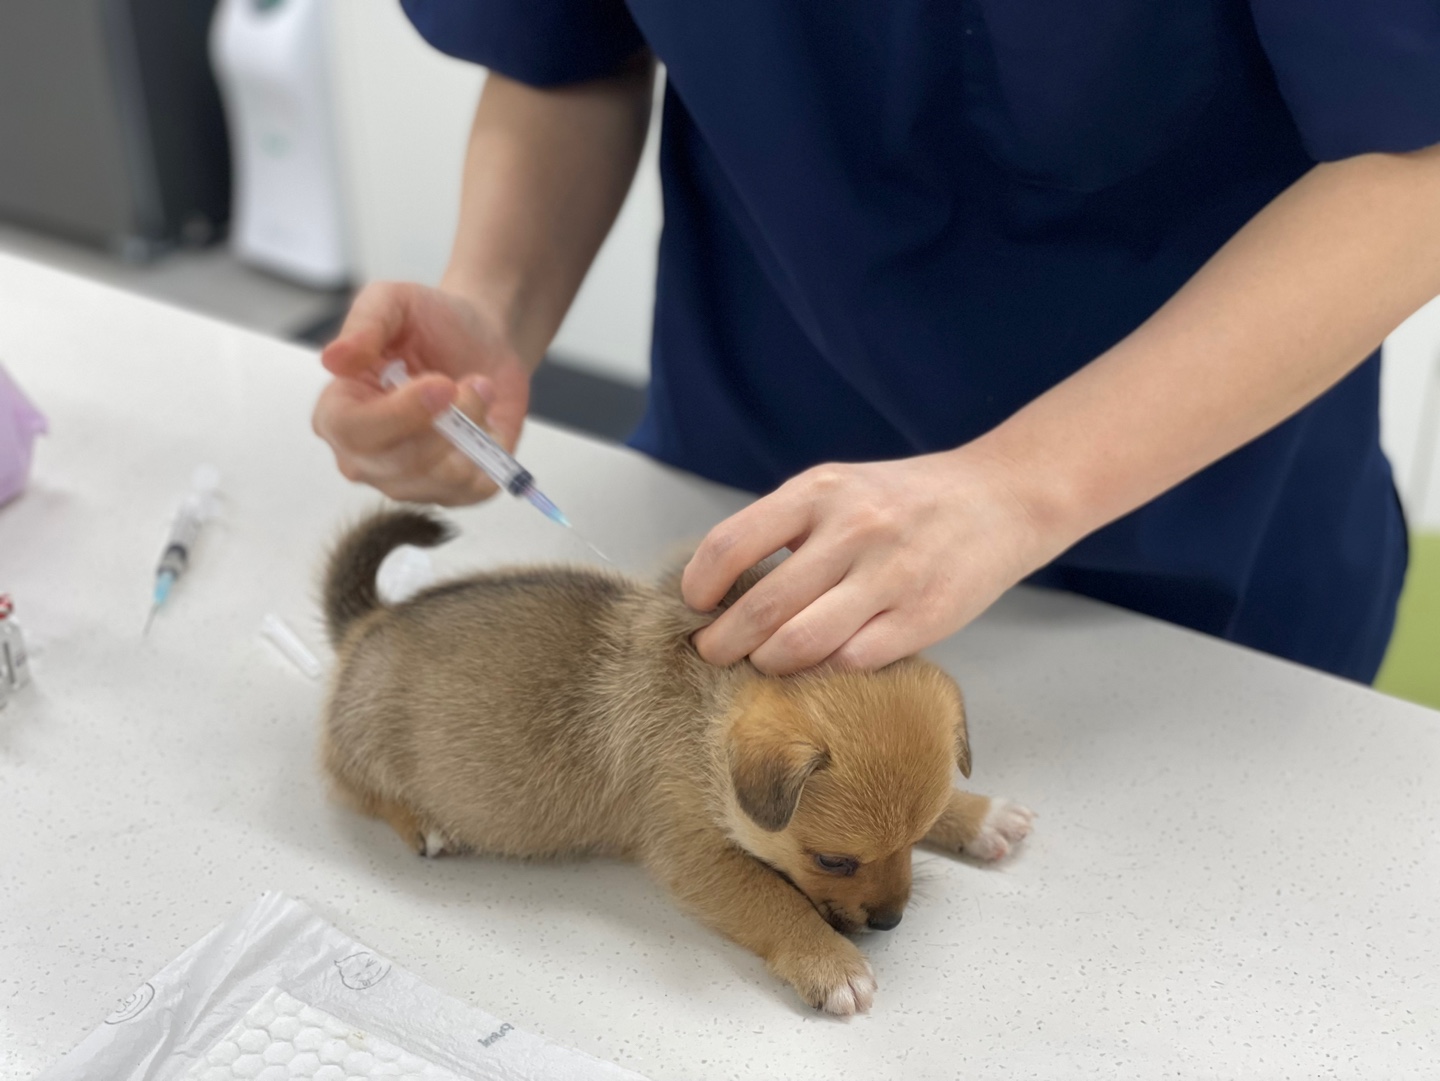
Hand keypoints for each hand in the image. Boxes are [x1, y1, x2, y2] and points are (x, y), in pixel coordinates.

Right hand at [312, 281, 532, 505]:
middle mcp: (365, 458)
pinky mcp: (451, 492)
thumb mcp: (394, 301)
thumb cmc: (430, 323)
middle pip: (400, 462)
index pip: (353, 432)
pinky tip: (486, 421)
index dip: (400, 413)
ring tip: (481, 389)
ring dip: (473, 428)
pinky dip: (490, 453)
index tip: (441, 383)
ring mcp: (408, 481)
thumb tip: (332, 359)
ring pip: (440, 478)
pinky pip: (472, 490)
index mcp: (337, 413)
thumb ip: (364, 324)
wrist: (481, 339)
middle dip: (447, 421)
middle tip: (475, 382)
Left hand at [682, 448, 1061, 674]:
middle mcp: (854, 530)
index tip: (697, 606)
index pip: (731, 544)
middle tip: (713, 654)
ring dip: (768, 664)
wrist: (1001, 499)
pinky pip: (850, 662)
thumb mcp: (839, 489)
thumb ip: (785, 528)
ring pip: (800, 644)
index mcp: (820, 492)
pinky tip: (817, 666)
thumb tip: (721, 588)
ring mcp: (891, 576)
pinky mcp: (923, 618)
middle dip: (723, 644)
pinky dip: (822, 672)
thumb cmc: (904, 501)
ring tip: (763, 663)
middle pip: (761, 607)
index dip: (699, 586)